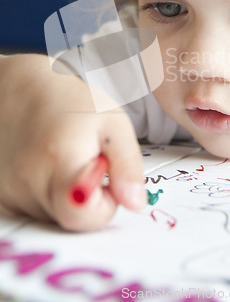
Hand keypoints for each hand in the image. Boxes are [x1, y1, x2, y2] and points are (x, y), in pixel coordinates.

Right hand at [0, 54, 145, 230]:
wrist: (20, 90)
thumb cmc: (68, 101)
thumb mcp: (112, 122)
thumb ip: (127, 165)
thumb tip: (135, 202)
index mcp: (60, 159)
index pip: (84, 215)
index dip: (104, 205)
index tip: (107, 181)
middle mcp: (29, 180)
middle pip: (71, 220)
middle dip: (89, 200)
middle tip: (88, 164)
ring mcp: (10, 191)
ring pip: (53, 216)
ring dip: (67, 197)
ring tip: (65, 161)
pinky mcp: (0, 195)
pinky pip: (34, 211)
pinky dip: (47, 196)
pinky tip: (48, 169)